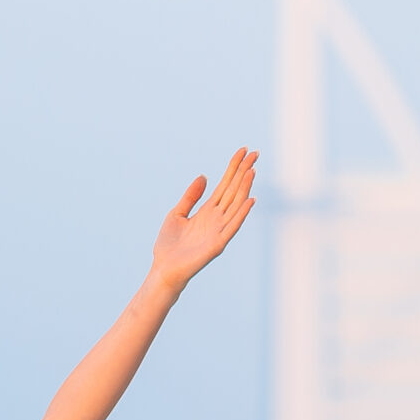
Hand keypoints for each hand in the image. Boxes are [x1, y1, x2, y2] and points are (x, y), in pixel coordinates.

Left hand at [150, 148, 257, 290]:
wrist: (163, 269)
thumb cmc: (169, 245)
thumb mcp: (177, 214)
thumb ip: (191, 196)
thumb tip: (204, 176)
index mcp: (208, 211)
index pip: (225, 185)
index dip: (234, 168)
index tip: (243, 151)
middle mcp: (217, 218)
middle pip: (233, 190)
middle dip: (244, 172)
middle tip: (255, 153)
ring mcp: (219, 231)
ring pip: (236, 205)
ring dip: (244, 188)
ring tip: (252, 170)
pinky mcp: (217, 244)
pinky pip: (232, 226)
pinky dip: (241, 213)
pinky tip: (249, 199)